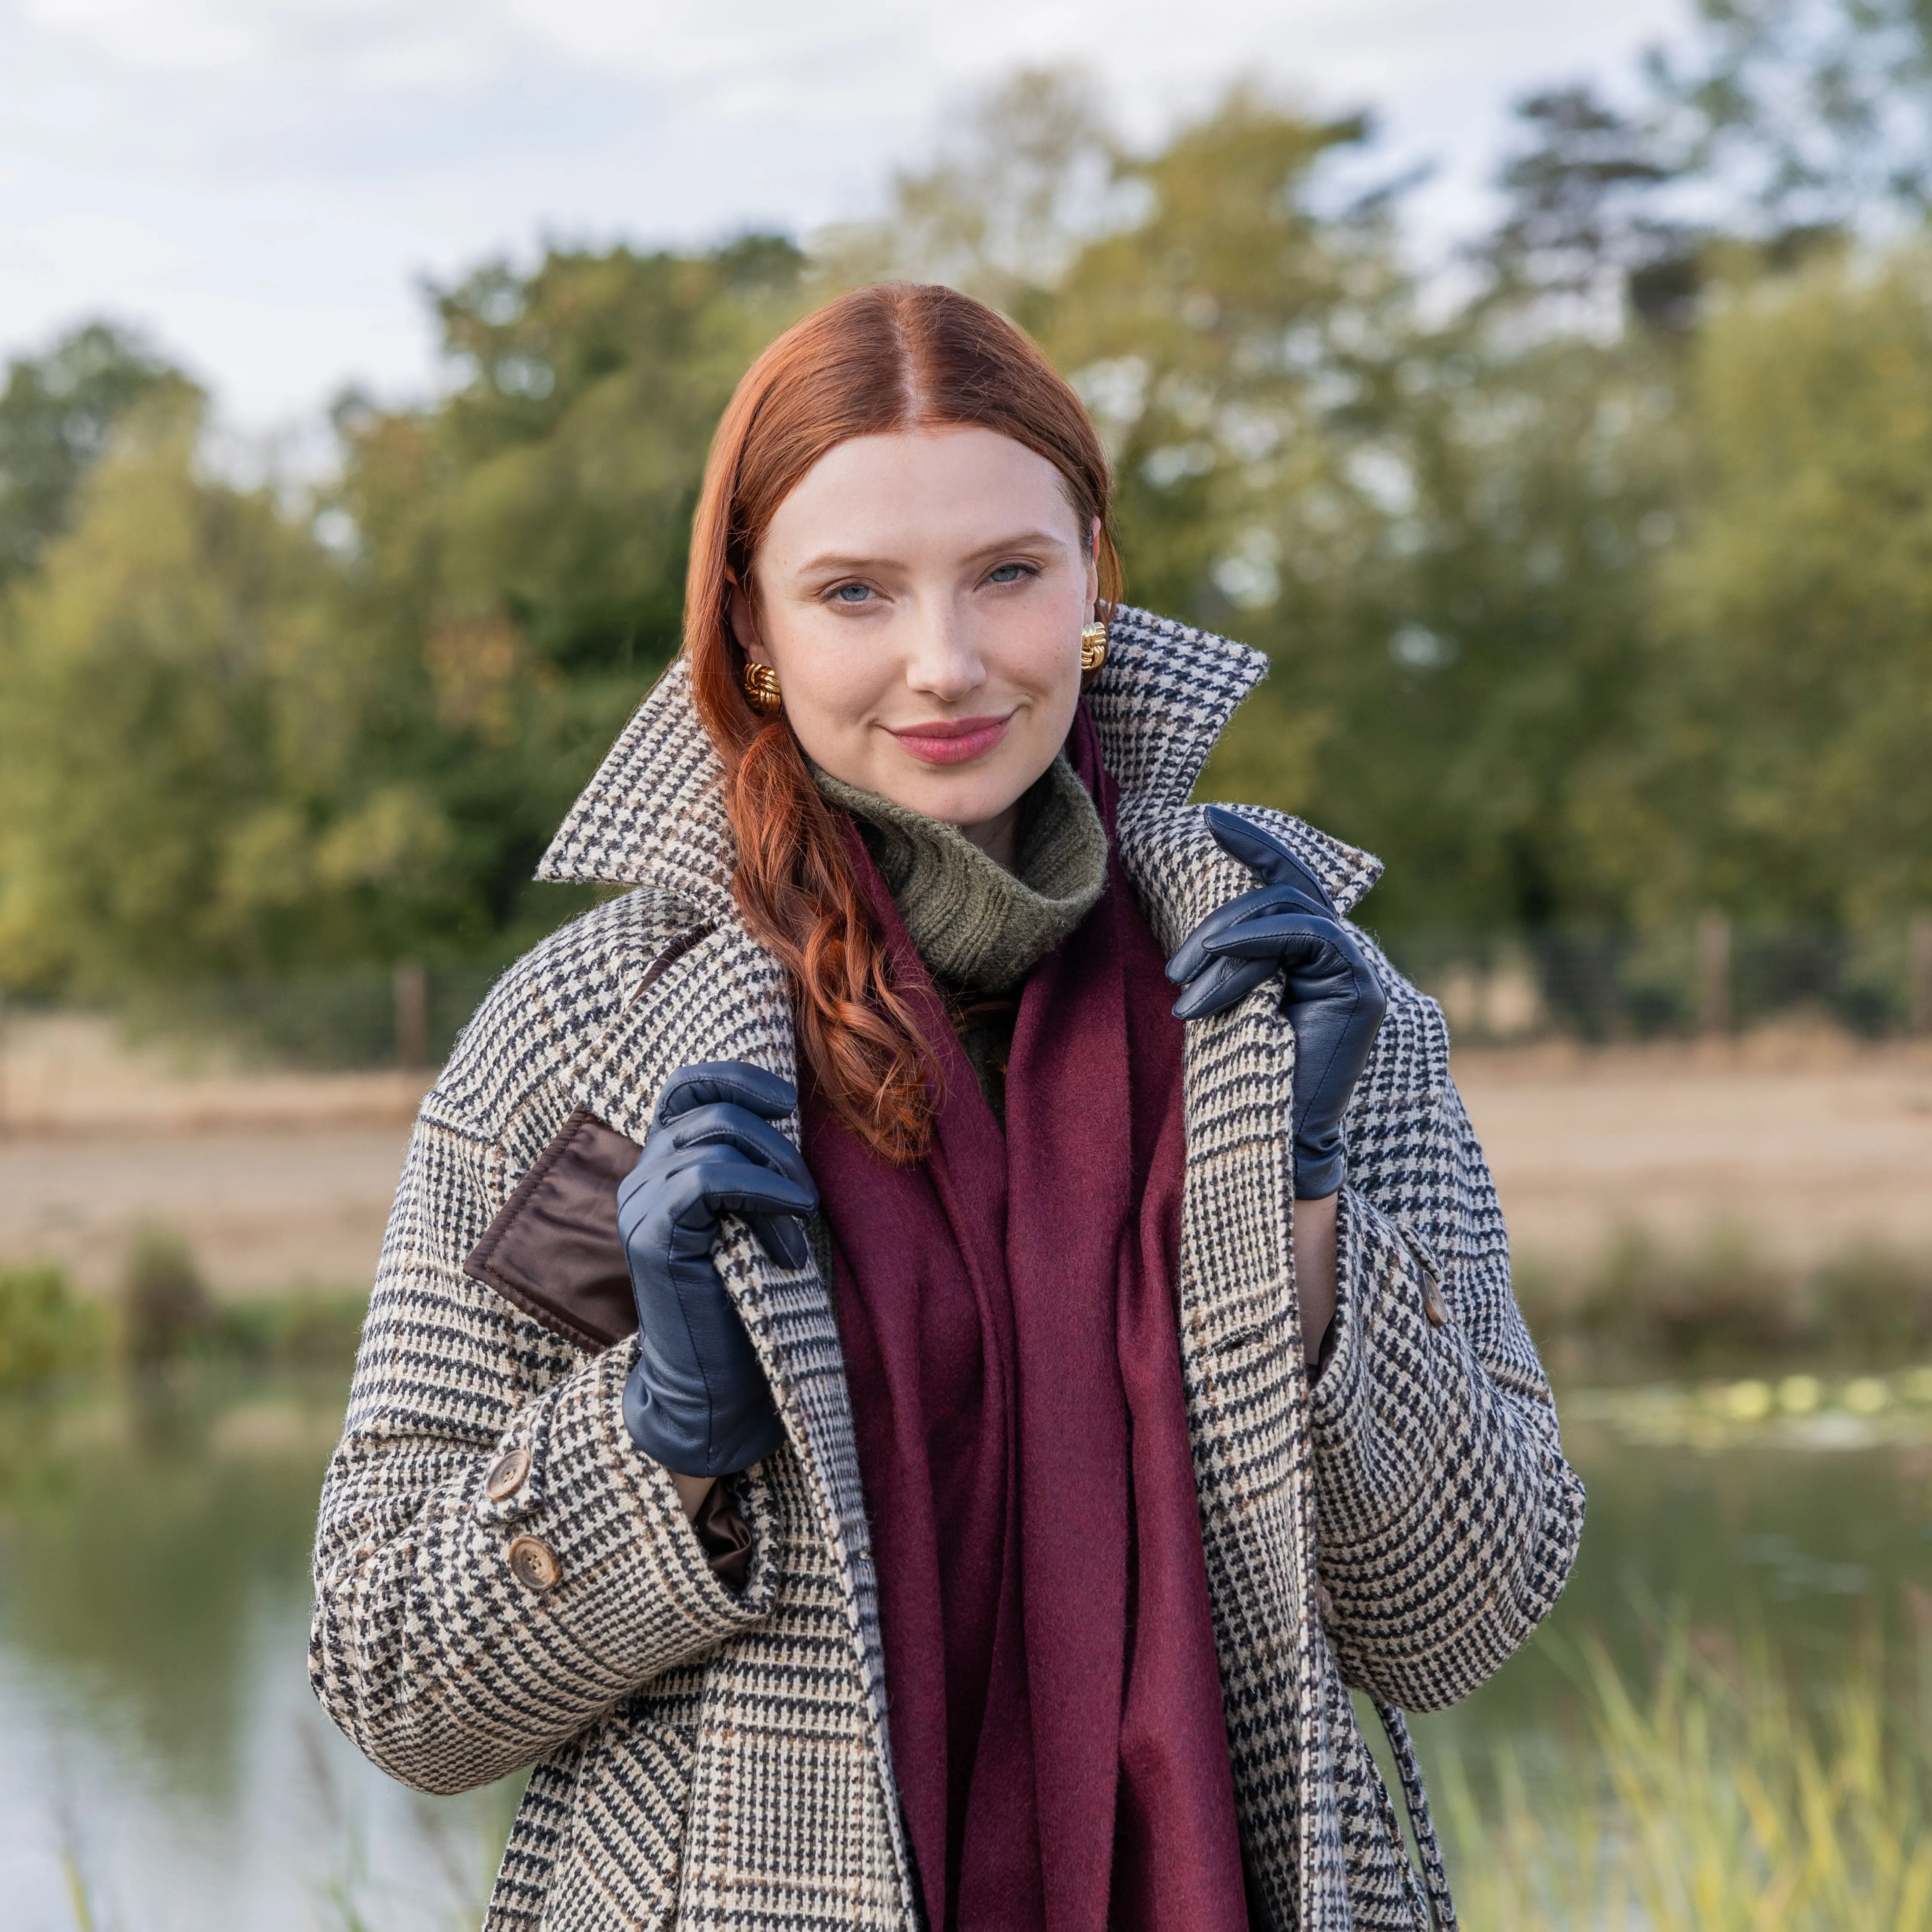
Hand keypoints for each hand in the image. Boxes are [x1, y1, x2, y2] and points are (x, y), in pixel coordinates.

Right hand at [615, 1061, 817, 1477]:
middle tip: (807, 1199)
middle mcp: (641, 1177)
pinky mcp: (652, 1236)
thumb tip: (792, 1114)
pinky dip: (761, 1189)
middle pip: (712, 1110)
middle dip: (776, 1142)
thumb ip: (755, 1167)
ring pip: (715, 1138)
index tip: (786, 1100)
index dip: (735, 1078)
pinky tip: (790, 1220)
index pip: (684, 1086)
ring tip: (800, 1220)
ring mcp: (639, 1205)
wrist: (719, 1385)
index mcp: (664, 1166)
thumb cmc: (750, 1299)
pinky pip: (708, 1178)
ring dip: (775, 1172)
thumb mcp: (757, 1216)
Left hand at [1166, 807, 1386, 1199]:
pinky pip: (1306, 934)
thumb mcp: (1230, 998)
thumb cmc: (1248, 1075)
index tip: (1211, 818)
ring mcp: (1356, 967)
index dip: (1256, 844)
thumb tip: (1201, 922)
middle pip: (1280, 894)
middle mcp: (1340, 952)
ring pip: (1287, 912)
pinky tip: (1217, 966)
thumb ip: (1232, 956)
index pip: (1287, 881)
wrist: (1278, 1138)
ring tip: (1184, 989)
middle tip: (1173, 970)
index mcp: (1310, 953)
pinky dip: (1255, 941)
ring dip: (1225, 942)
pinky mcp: (1360, 987)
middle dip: (1217, 923)